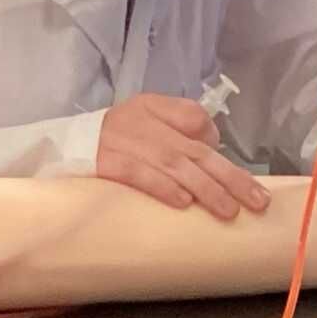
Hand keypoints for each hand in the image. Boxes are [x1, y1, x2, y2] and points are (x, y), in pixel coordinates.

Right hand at [98, 94, 270, 219]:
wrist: (59, 145)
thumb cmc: (111, 138)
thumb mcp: (143, 118)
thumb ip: (177, 125)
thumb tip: (213, 144)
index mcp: (153, 107)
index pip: (194, 117)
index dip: (214, 142)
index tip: (233, 173)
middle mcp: (143, 123)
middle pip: (196, 150)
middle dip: (230, 177)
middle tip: (257, 201)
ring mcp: (125, 144)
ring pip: (175, 166)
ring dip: (205, 189)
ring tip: (229, 210)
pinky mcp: (108, 165)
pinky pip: (140, 176)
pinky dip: (163, 188)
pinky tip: (183, 203)